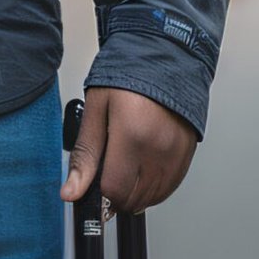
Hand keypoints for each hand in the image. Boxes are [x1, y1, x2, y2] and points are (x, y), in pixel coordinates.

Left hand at [61, 87, 196, 213]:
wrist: (163, 58)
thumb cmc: (129, 76)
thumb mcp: (96, 109)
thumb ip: (84, 155)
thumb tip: (70, 191)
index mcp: (132, 136)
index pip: (114, 192)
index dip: (100, 191)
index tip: (96, 179)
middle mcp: (158, 149)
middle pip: (133, 201)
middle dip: (116, 192)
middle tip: (110, 166)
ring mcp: (176, 155)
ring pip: (151, 199)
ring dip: (135, 192)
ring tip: (127, 161)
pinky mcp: (187, 156)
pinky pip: (169, 189)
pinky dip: (153, 187)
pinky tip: (143, 165)